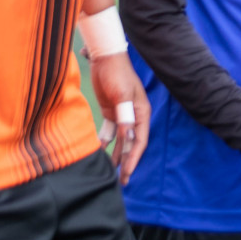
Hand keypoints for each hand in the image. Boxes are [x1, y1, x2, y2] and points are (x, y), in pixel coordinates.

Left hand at [90, 52, 150, 182]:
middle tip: (121, 181)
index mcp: (141, 113)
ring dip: (116, 155)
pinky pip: (109, 132)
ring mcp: (122, 115)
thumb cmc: (117, 74)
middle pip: (131, 144)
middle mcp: (134, 117)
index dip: (134, 158)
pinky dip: (105, 142)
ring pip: (120, 141)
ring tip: (110, 172)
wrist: (105, 58)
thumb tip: (127, 138)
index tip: (127, 173)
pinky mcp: (110, 112)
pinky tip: (99, 152)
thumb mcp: (122, 95)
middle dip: (127, 162)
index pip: (139, 141)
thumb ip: (125, 116)